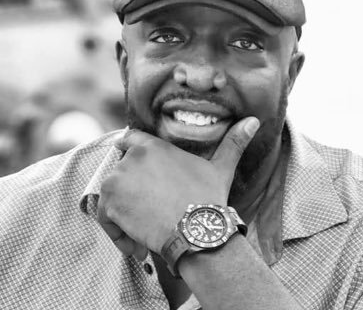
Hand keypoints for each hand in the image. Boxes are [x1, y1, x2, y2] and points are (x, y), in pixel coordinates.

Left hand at [97, 117, 258, 257]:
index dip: (127, 151)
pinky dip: (117, 233)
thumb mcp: (221, 168)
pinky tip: (138, 246)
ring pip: (113, 195)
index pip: (128, 139)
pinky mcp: (110, 203)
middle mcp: (132, 157)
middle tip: (152, 212)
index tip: (134, 171)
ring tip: (147, 231)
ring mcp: (118, 178)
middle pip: (120, 172)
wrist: (197, 230)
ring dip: (125, 213)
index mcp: (153, 146)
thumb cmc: (208, 198)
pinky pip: (105, 216)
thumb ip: (233, 143)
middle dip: (132, 191)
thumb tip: (254, 120)